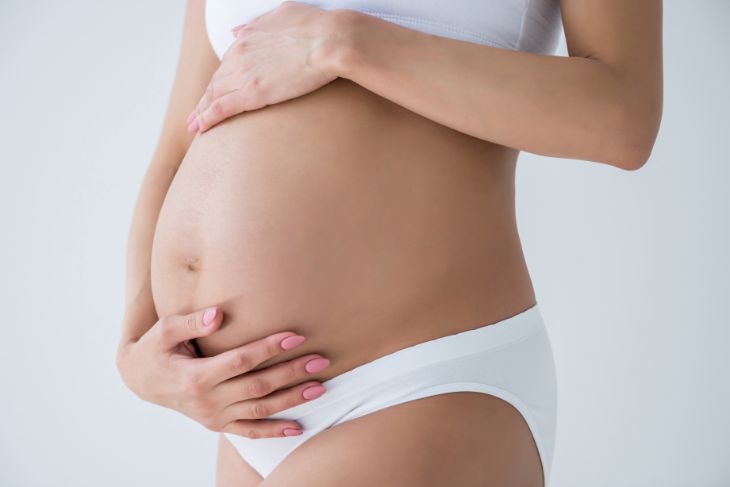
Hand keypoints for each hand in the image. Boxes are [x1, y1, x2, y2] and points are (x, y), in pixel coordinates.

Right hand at [115, 306, 330, 437]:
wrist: (140, 381)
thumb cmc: (155, 349)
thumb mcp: (164, 330)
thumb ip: (192, 322)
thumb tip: (218, 315)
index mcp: (196, 376)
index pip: (241, 361)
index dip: (269, 349)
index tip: (296, 337)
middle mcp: (208, 401)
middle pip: (258, 386)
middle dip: (291, 373)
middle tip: (321, 360)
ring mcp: (214, 416)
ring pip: (260, 410)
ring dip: (292, 400)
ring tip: (320, 388)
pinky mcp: (217, 424)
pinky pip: (249, 432)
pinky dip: (274, 431)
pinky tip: (298, 427)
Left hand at [186, 1, 347, 132]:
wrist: (331, 40)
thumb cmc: (317, 27)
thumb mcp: (282, 14)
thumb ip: (258, 24)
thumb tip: (237, 30)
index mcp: (248, 36)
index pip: (228, 62)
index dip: (220, 79)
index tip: (215, 90)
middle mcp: (240, 54)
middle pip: (217, 80)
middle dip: (205, 98)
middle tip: (196, 113)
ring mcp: (245, 74)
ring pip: (214, 95)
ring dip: (201, 111)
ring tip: (194, 125)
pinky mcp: (253, 93)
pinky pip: (222, 108)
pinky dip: (208, 118)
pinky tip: (201, 129)